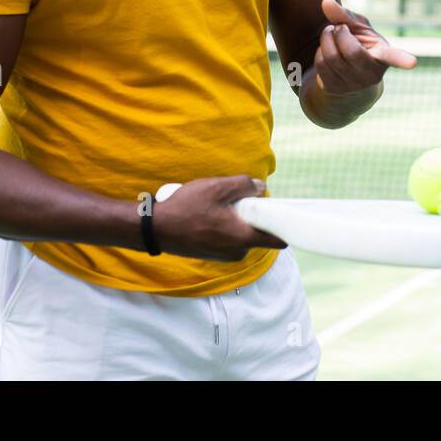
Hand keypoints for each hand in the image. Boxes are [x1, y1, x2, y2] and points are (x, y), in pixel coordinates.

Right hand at [150, 176, 286, 261]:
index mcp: (242, 237)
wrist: (156, 229)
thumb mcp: (217, 187)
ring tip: (217, 206)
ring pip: (243, 233)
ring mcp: (225, 255)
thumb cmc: (186, 208)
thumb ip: (244, 185)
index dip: (283, 224)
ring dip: (237, 220)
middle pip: (259, 232)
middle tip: (236, 200)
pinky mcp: (214, 254)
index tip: (279, 209)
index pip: (278, 239)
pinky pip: (230, 238)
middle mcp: (237, 251)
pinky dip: (226, 227)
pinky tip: (209, 215)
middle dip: (254, 215)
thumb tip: (261, 188)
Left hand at [312, 0, 416, 94]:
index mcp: (382, 56)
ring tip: (332, 36)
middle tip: (339, 27)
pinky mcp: (335, 89)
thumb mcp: (357, 28)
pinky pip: (321, 65)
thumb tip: (325, 2)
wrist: (346, 76)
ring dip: (326, 38)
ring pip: (331, 56)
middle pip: (350, 50)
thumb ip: (344, 15)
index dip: (402, 59)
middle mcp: (371, 74)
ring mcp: (353, 85)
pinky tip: (327, 51)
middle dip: (338, 32)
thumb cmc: (358, 44)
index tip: (412, 63)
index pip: (392, 56)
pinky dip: (319, 51)